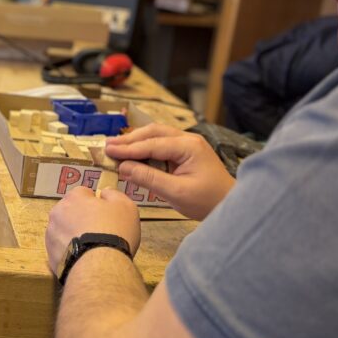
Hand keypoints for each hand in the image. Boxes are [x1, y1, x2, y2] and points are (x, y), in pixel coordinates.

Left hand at [46, 187, 140, 276]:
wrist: (99, 265)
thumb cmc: (114, 231)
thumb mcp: (125, 207)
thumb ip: (113, 194)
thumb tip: (104, 192)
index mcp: (73, 198)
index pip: (82, 193)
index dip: (95, 202)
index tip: (104, 214)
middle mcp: (57, 213)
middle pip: (70, 211)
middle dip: (81, 218)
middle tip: (98, 231)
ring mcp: (50, 234)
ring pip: (63, 230)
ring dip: (74, 234)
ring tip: (91, 247)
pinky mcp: (50, 254)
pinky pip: (61, 249)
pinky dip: (70, 251)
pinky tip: (83, 258)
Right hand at [105, 123, 234, 220]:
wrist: (230, 205)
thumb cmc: (207, 201)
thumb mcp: (176, 192)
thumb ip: (148, 178)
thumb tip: (123, 168)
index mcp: (188, 147)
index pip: (152, 144)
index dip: (128, 148)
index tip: (108, 151)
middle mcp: (188, 140)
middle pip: (153, 132)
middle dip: (129, 140)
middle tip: (108, 146)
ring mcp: (188, 144)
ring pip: (156, 136)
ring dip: (136, 141)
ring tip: (115, 147)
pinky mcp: (185, 152)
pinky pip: (161, 144)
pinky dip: (144, 148)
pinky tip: (133, 154)